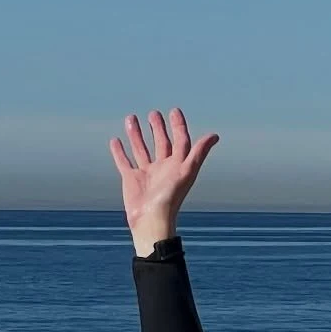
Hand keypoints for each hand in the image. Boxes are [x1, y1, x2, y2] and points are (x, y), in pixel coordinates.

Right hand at [109, 108, 218, 255]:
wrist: (151, 220)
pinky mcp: (131, 180)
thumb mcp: (187, 171)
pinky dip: (119, 152)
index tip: (174, 111)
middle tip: (154, 114)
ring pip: (141, 149)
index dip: (179, 126)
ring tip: (131, 118)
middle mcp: (162, 169)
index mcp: (176, 166)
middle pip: (161, 144)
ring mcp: (146, 174)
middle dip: (158, 128)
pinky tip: (115, 140)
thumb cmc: (170, 197)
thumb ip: (199, 152)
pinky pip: (124, 162)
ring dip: (136, 135)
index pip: (179, 141)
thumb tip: (215, 136)